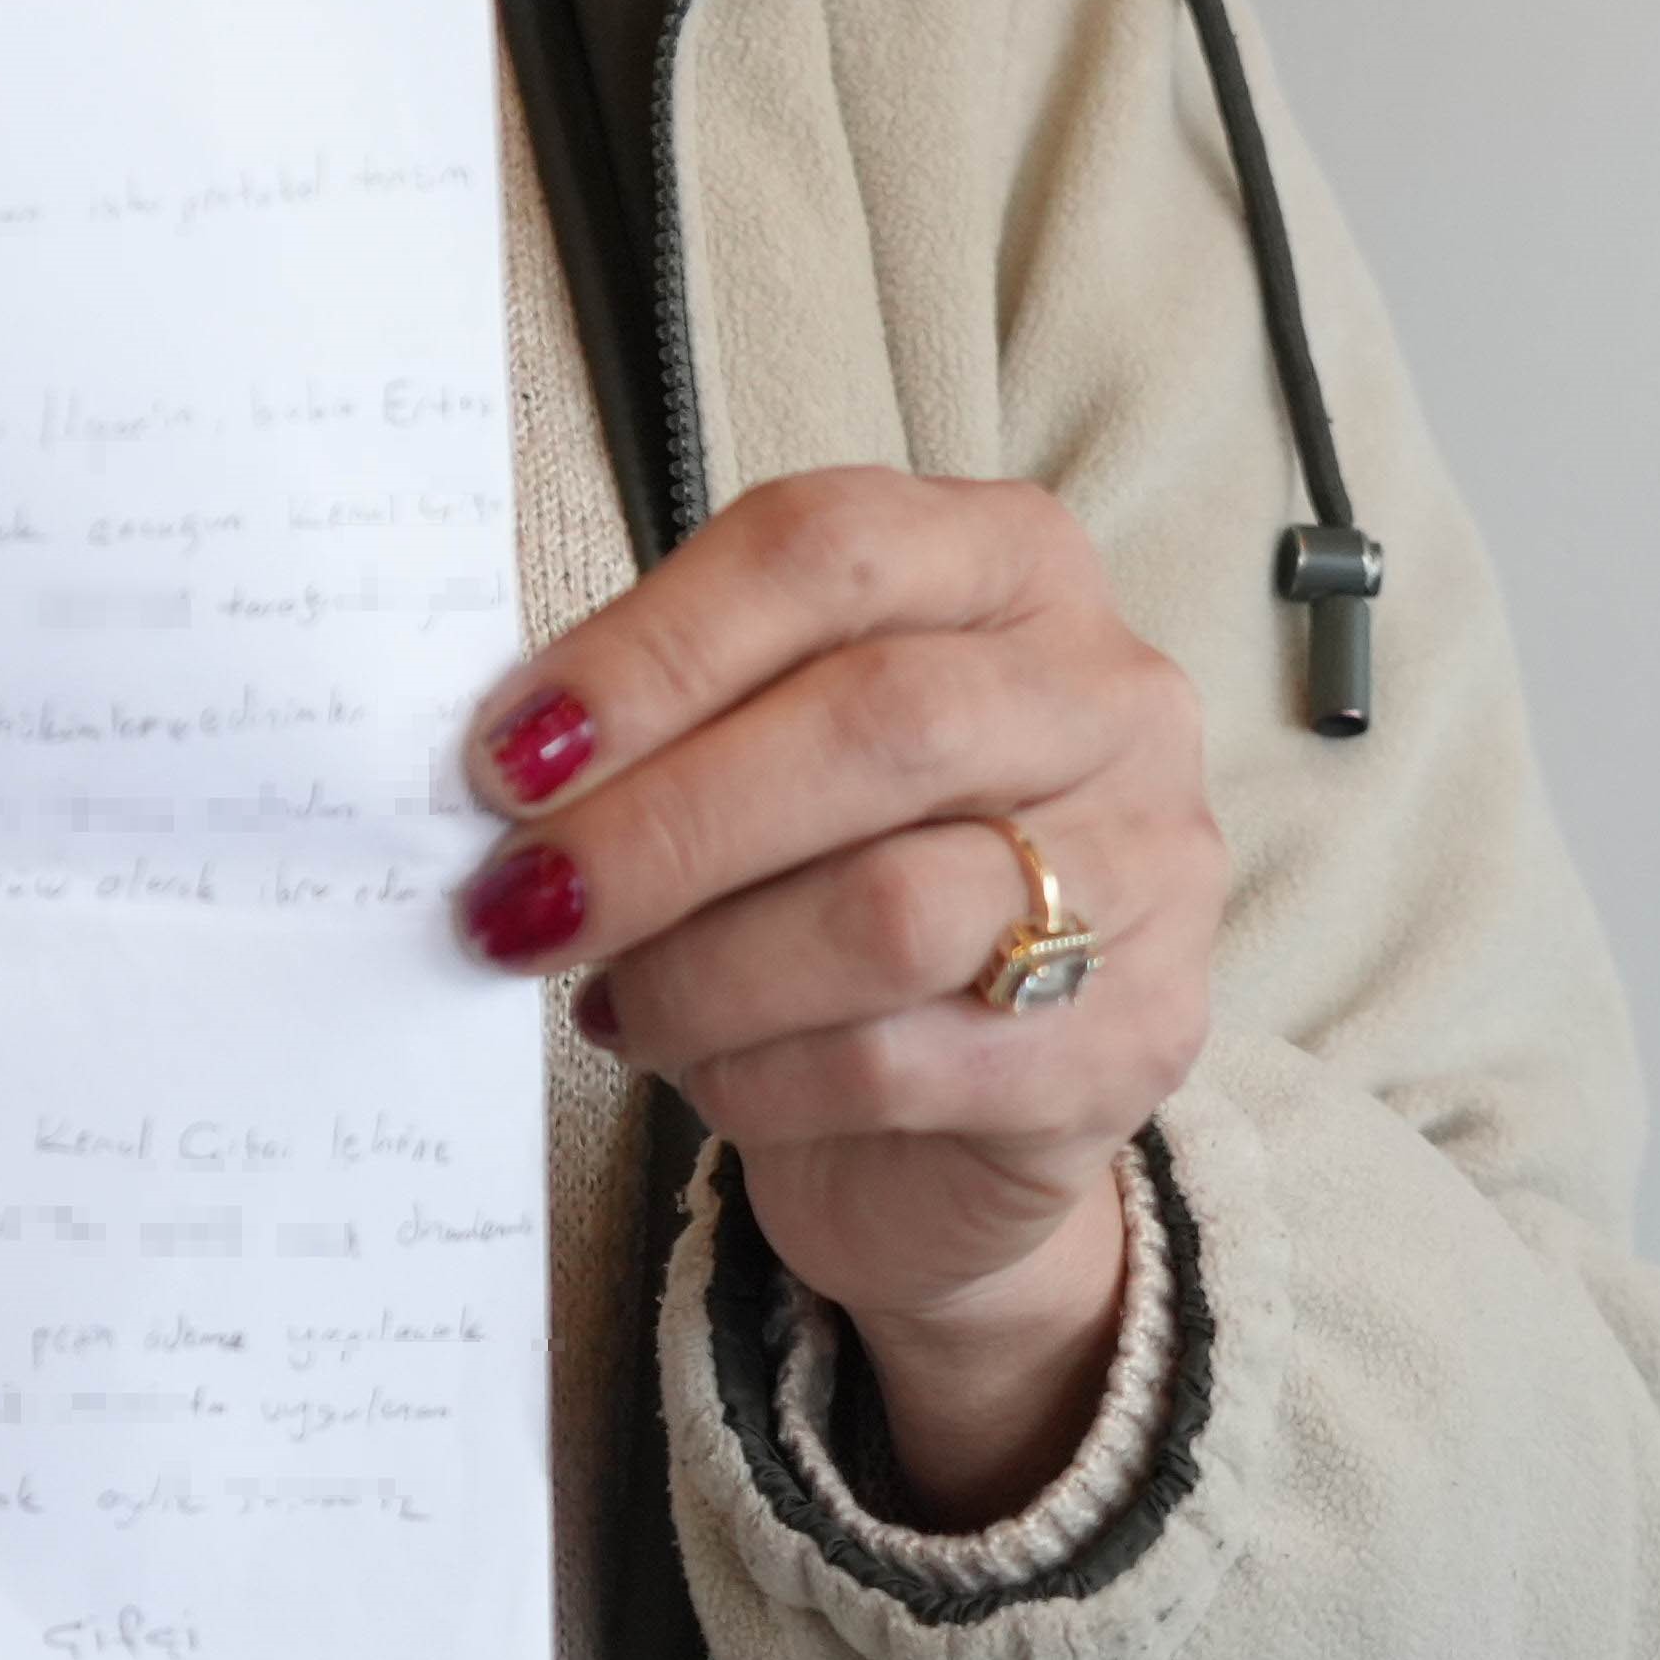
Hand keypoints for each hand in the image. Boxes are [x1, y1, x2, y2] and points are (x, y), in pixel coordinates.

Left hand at [456, 468, 1223, 1526]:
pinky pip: (904, 1061)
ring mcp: (1151, 867)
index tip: (508, 755)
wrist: (955, 1110)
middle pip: (874, 722)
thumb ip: (668, 721)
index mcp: (1008, 561)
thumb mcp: (762, 747)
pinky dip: (761, 1076)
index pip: (826, 549)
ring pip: (890, 908)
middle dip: (660, 823)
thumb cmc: (834, 876)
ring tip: (614, 1001)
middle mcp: (1109, 693)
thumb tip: (510, 761)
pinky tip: (703, 1073)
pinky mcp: (1138, 1038)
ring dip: (704, 969)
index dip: (650, 650)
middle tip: (521, 899)